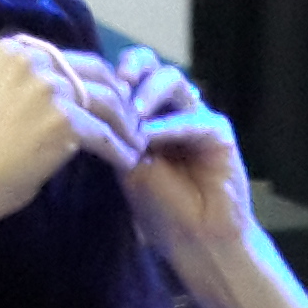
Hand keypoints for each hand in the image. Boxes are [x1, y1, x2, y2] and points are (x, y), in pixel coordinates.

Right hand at [0, 38, 142, 230]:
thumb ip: (31, 87)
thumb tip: (74, 97)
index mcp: (14, 50)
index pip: (72, 59)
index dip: (98, 80)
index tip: (112, 98)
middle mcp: (34, 60)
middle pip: (96, 74)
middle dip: (120, 98)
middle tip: (132, 121)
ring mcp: (51, 89)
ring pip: (108, 103)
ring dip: (126, 126)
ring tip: (136, 143)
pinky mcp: (65, 121)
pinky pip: (105, 135)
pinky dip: (120, 150)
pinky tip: (128, 160)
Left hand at [107, 54, 257, 278]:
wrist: (197, 240)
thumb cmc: (160, 210)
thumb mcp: (126, 167)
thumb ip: (115, 136)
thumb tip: (89, 107)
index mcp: (145, 117)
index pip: (129, 77)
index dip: (110, 76)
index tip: (91, 87)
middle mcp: (170, 110)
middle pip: (152, 67)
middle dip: (133, 67)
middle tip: (118, 82)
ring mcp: (195, 117)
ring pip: (173, 81)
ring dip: (149, 92)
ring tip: (134, 113)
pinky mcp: (218, 131)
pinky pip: (193, 118)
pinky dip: (169, 126)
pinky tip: (150, 137)